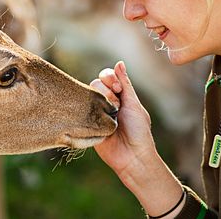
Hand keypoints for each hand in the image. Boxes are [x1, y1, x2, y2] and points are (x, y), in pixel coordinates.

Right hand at [90, 61, 184, 216]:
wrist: (133, 156)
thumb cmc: (139, 131)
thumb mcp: (134, 104)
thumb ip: (125, 84)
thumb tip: (119, 63)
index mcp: (119, 96)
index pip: (108, 77)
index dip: (111, 78)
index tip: (118, 88)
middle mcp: (106, 103)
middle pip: (96, 83)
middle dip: (106, 90)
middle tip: (116, 103)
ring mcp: (96, 113)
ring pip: (88, 94)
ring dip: (99, 100)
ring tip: (110, 114)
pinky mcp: (87, 125)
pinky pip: (81, 111)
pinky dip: (88, 110)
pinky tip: (97, 118)